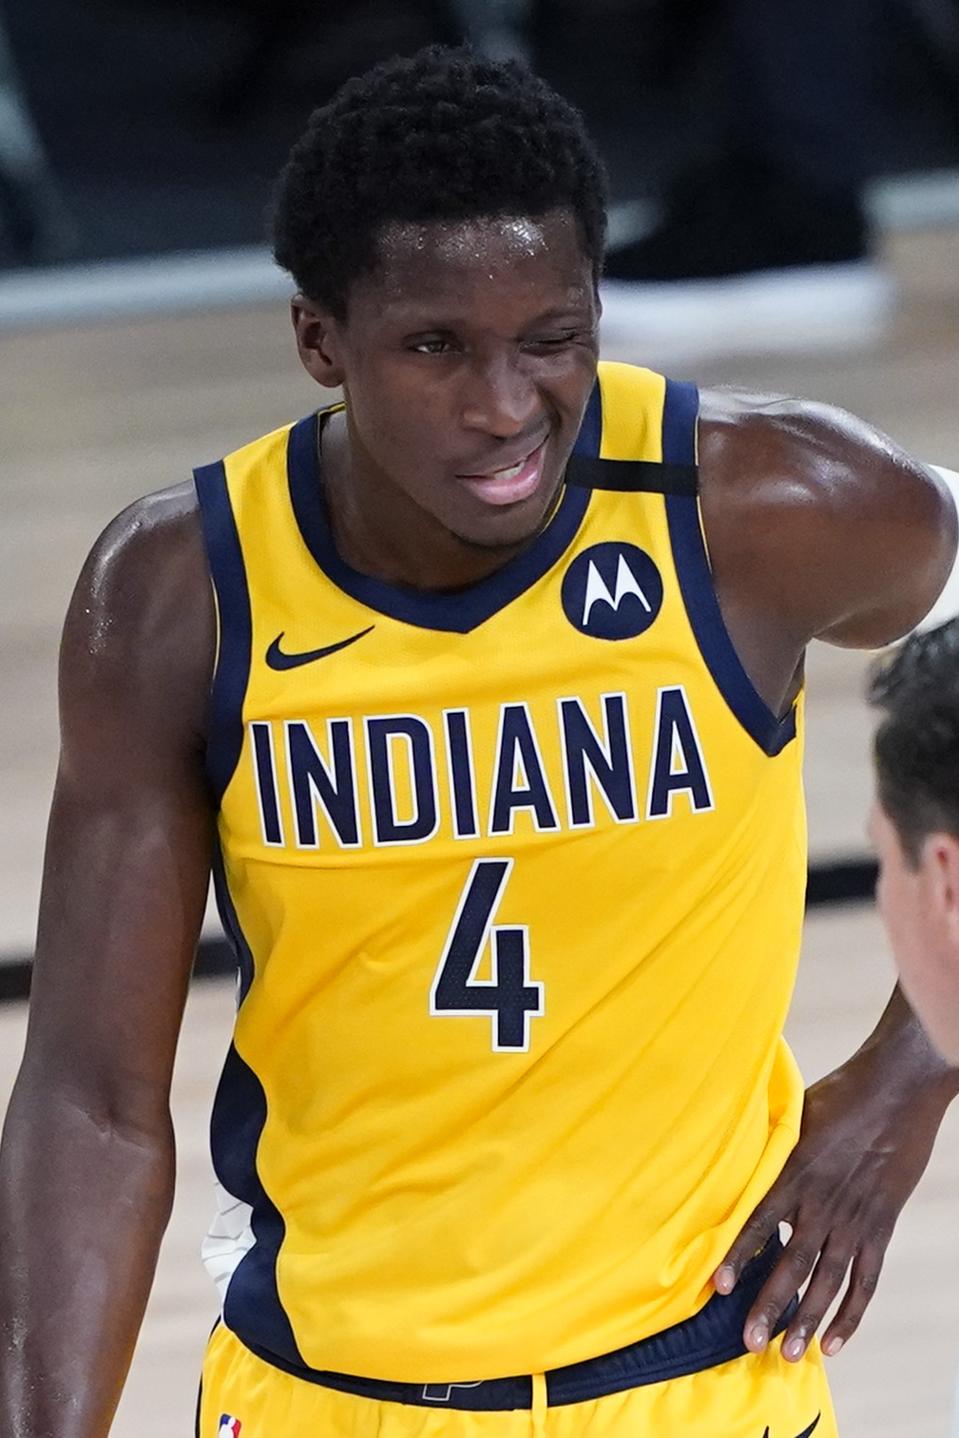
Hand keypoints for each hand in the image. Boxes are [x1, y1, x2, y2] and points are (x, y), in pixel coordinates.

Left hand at [713, 1045, 945, 1362]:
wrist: (898, 1087)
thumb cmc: (843, 1093)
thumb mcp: (797, 1114)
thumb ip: (774, 1145)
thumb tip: (741, 1155)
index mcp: (796, 1172)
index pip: (760, 1222)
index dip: (739, 1256)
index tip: (719, 1287)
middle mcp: (823, 1202)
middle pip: (792, 1263)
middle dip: (769, 1305)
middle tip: (748, 1342)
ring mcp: (855, 1218)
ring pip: (828, 1281)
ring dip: (807, 1319)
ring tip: (787, 1352)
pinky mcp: (881, 1226)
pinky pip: (866, 1279)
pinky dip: (852, 1312)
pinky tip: (835, 1340)